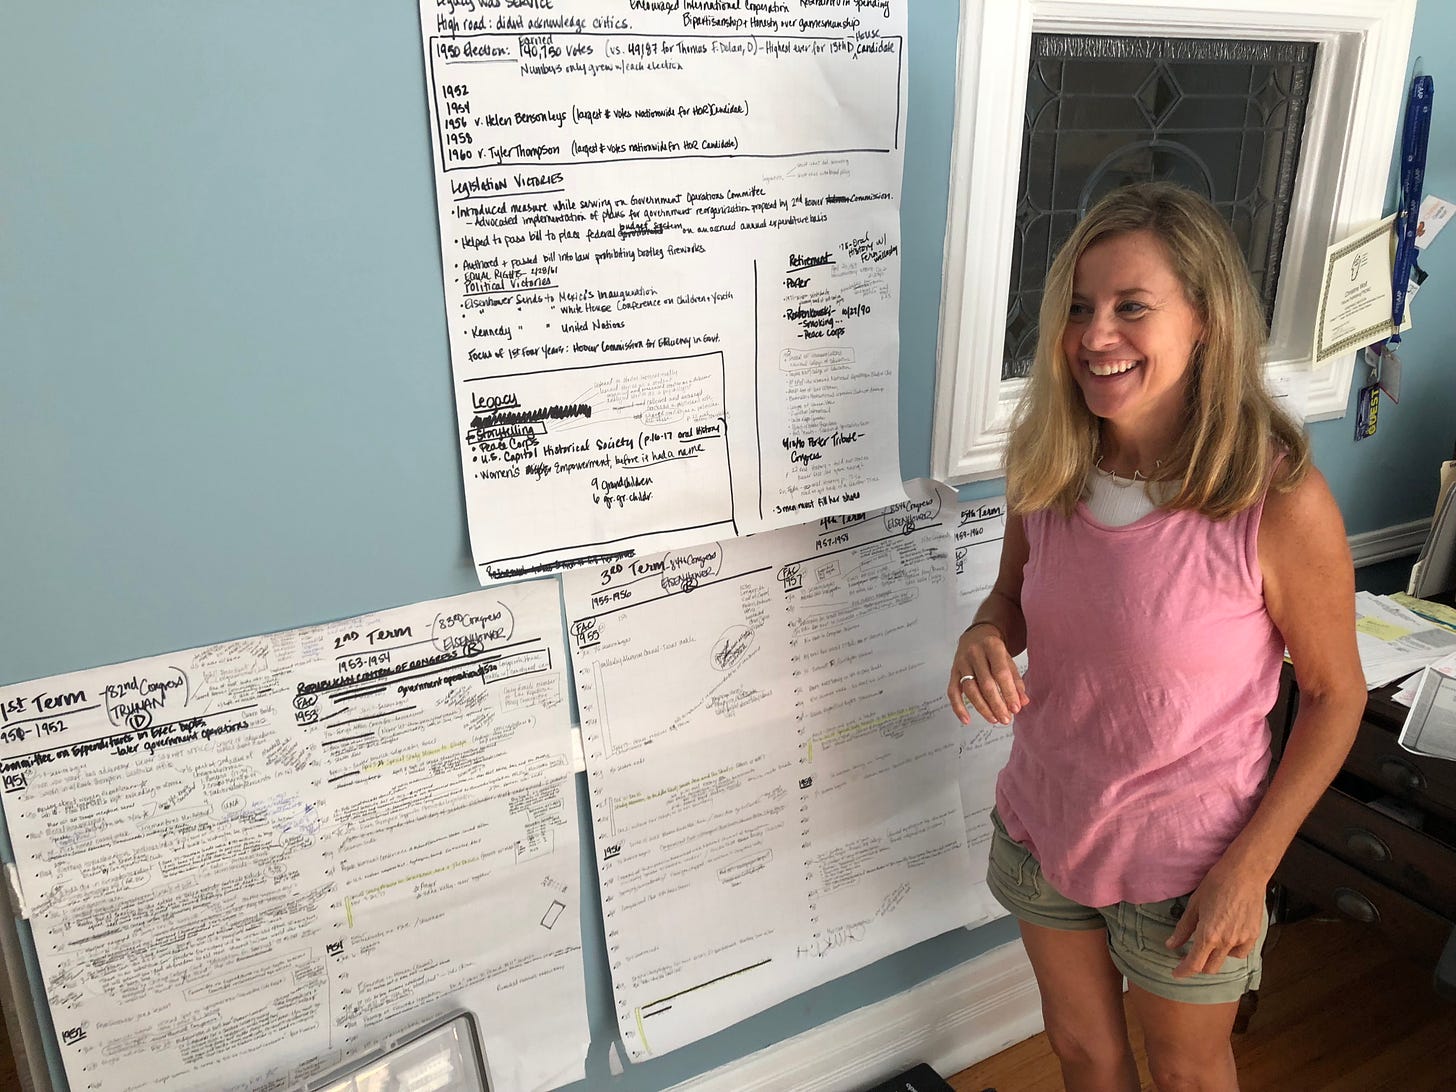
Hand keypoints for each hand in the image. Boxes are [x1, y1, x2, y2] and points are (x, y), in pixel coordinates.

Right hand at [947, 622, 1026, 725]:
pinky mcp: (953, 671)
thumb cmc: (994, 650)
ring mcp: (961, 662)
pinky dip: (958, 707)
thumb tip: (1022, 702)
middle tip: (1005, 719)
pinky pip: (953, 691)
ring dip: (982, 708)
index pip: (1001, 673)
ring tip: (994, 719)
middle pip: (985, 683)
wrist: (976, 635)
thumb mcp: (1008, 659)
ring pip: (970, 689)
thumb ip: (1016, 680)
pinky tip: (967, 719)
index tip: (1016, 708)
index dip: (1008, 692)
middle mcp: (974, 653)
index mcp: (992, 646)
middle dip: (996, 704)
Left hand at [1166, 860, 1266, 976]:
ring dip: (1214, 957)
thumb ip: (1183, 928)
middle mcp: (1226, 942)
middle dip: (1198, 966)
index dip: (1183, 972)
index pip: (1194, 964)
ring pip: (1225, 960)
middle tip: (1189, 957)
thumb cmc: (1216, 884)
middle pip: (1210, 968)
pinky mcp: (1254, 935)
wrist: (1244, 874)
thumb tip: (1171, 945)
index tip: (1176, 973)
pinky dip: (1231, 951)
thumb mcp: (1194, 905)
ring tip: (1210, 942)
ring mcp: (1242, 940)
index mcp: (1209, 935)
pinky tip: (1226, 939)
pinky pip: (1241, 952)